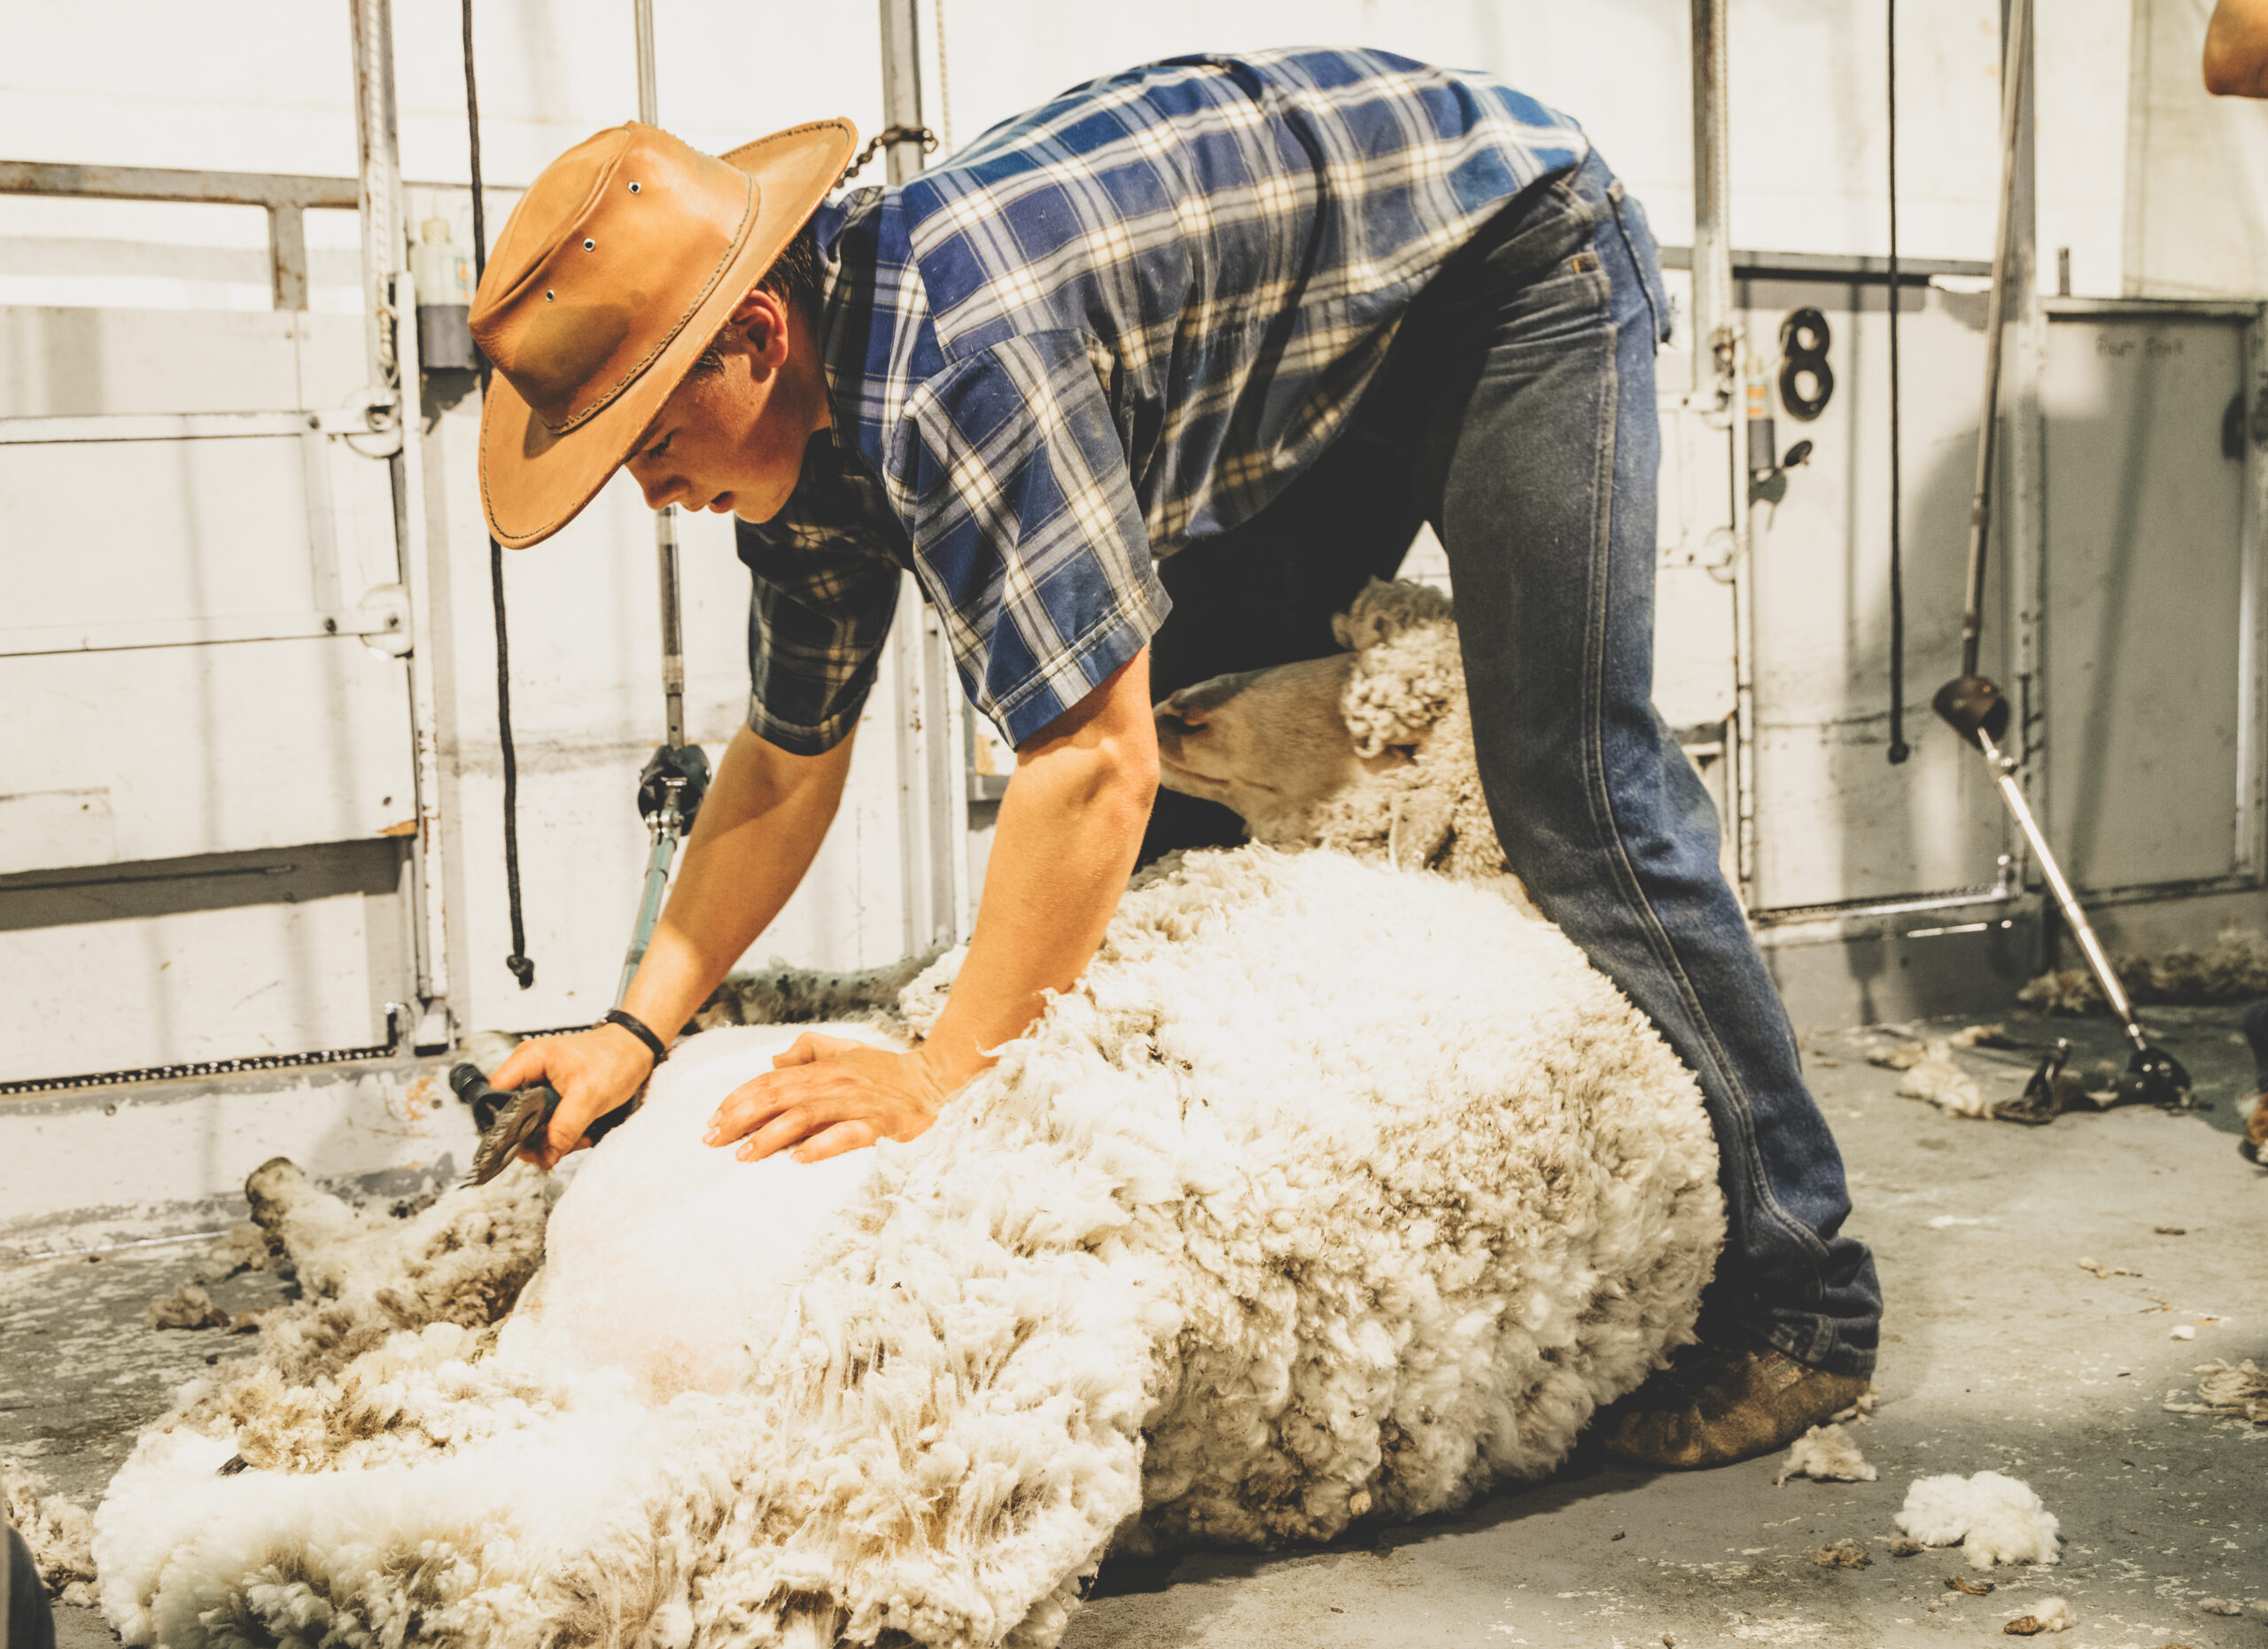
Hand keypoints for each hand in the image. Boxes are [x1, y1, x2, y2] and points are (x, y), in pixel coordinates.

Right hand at [489, 1024, 655, 1169]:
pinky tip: (580, 1129)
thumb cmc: (616, 1058)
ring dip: (553, 1135)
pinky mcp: (552, 1089)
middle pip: (512, 1114)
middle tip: (558, 1144)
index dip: (504, 1123)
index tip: (523, 1143)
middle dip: (536, 1135)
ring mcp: (540, 1079)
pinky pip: (547, 1117)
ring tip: (578, 1134)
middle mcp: (529, 1067)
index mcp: (529, 1059)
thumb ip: (563, 1130)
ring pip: (531, 1120)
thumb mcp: (590, 1098)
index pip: (496, 1095)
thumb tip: (545, 1156)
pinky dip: (562, 1129)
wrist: (637, 1049)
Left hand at [704, 1034, 955, 1162]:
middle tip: (712, 1139)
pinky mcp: (878, 1124)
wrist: (937, 1078)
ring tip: (743, 1154)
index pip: (771, 1082)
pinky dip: (821, 1146)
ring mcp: (855, 1104)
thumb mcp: (847, 1050)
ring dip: (770, 1136)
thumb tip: (772, 1059)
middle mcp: (833, 1084)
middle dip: (741, 1119)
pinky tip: (798, 1159)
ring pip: (803, 1117)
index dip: (739, 1099)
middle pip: (778, 1098)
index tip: (712, 1120)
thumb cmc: (889, 1070)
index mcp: (823, 1069)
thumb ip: (809, 1050)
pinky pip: (846, 1136)